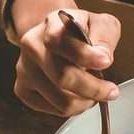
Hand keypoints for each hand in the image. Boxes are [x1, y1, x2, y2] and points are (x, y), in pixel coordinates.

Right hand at [9, 0, 122, 116]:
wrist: (58, 37)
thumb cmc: (82, 32)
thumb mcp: (100, 24)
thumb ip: (104, 37)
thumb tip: (103, 58)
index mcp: (51, 24)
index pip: (59, 41)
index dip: (84, 55)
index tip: (105, 62)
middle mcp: (32, 46)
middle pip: (62, 77)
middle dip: (94, 88)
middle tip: (111, 91)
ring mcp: (24, 70)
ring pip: (61, 100)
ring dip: (86, 101)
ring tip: (95, 93)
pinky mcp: (23, 90)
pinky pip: (54, 110)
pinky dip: (73, 108)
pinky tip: (79, 96)